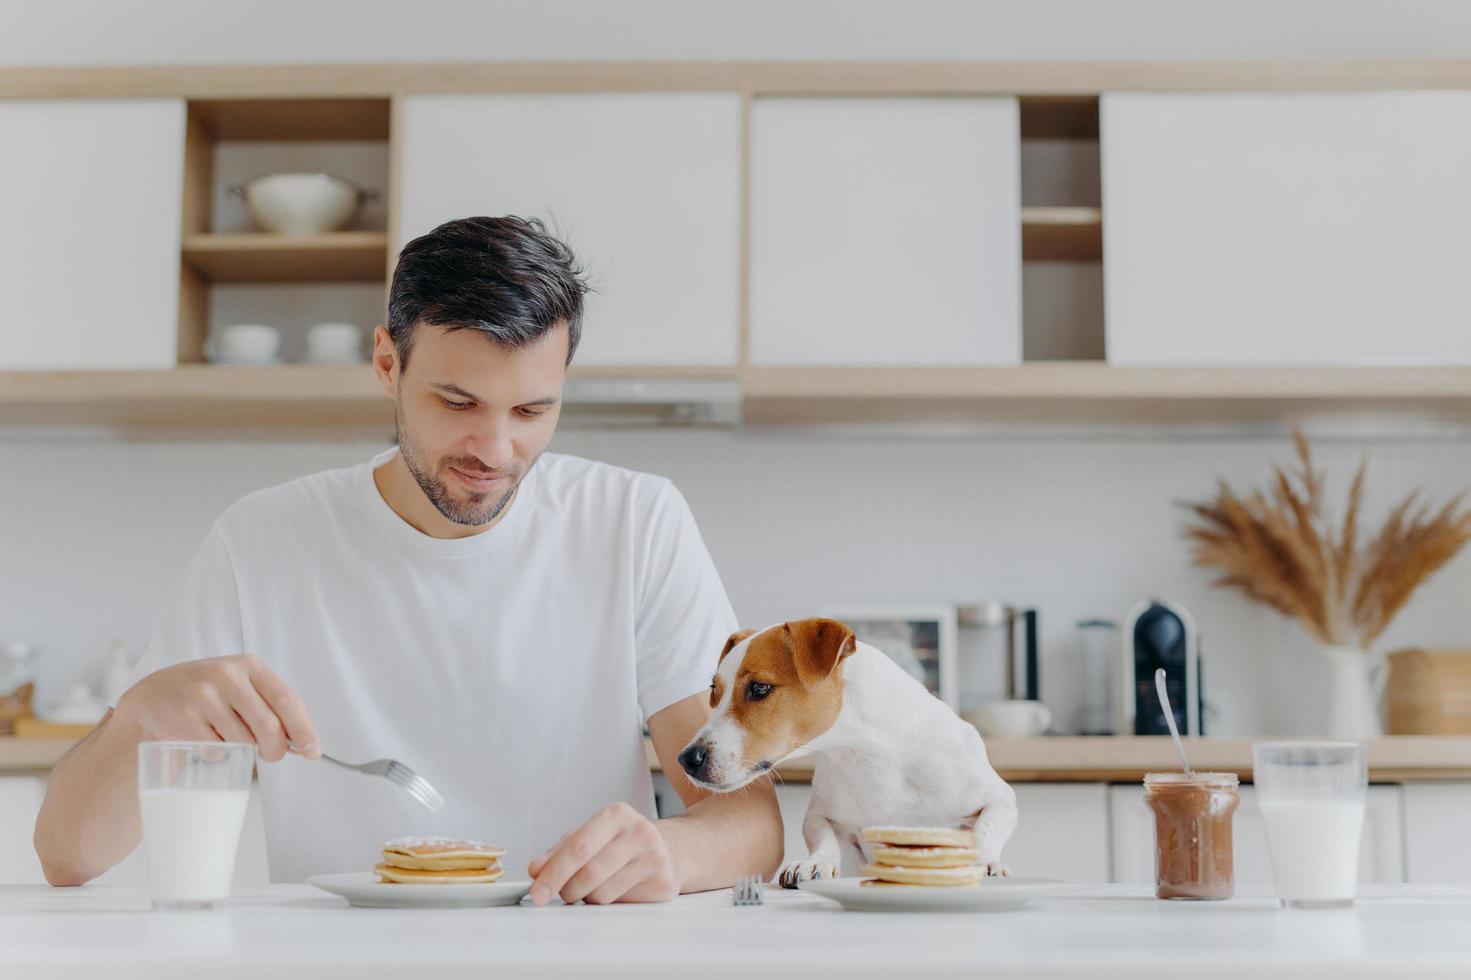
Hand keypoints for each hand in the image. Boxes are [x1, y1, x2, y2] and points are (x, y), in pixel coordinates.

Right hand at [113, 653, 319, 762]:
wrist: (151, 694)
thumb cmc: (207, 694)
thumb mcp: (239, 687)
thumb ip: (268, 707)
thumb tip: (302, 744)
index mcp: (248, 665)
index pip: (287, 699)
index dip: (304, 729)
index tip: (314, 752)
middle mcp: (226, 675)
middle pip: (269, 727)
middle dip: (275, 750)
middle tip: (271, 756)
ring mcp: (202, 696)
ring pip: (242, 743)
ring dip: (240, 750)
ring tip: (221, 733)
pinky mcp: (182, 719)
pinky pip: (216, 752)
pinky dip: (216, 754)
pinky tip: (202, 737)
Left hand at [526, 802, 680, 905]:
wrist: (671, 849)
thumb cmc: (622, 843)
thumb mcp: (591, 836)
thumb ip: (560, 852)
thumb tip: (537, 869)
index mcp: (616, 815)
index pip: (577, 848)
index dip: (553, 873)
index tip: (537, 893)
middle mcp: (639, 832)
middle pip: (588, 874)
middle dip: (567, 890)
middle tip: (564, 893)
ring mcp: (654, 858)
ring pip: (602, 894)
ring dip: (588, 898)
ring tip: (595, 887)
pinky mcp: (663, 883)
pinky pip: (620, 904)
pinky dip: (609, 903)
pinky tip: (616, 889)